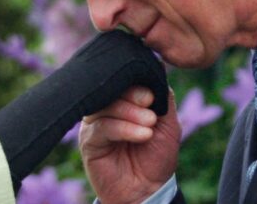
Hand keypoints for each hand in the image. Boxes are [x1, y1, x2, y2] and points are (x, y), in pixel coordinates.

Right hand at [79, 86, 180, 203]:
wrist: (148, 190)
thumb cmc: (156, 156)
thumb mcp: (168, 123)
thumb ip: (164, 96)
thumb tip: (158, 67)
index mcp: (123, 100)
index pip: (122, 79)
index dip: (136, 82)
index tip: (151, 94)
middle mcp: (106, 108)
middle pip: (111, 89)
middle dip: (133, 95)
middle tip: (150, 105)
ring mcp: (95, 123)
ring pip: (106, 106)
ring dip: (131, 113)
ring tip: (150, 125)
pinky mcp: (88, 141)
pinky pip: (102, 127)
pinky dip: (124, 128)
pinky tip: (142, 135)